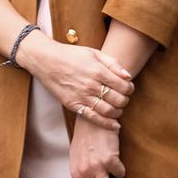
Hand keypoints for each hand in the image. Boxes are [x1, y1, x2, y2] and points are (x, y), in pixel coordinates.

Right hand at [18, 36, 133, 131]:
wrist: (46, 60)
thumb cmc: (71, 55)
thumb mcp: (93, 53)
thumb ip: (112, 63)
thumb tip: (128, 76)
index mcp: (98, 71)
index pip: (124, 86)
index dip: (130, 89)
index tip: (128, 88)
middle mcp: (91, 85)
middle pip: (118, 100)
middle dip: (125, 100)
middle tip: (123, 98)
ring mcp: (82, 96)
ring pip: (108, 111)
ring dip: (118, 112)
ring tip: (117, 108)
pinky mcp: (74, 105)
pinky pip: (94, 118)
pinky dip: (107, 123)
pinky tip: (114, 124)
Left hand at [70, 117, 125, 177]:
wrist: (93, 118)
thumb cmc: (85, 136)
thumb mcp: (77, 156)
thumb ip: (81, 172)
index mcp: (75, 171)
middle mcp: (84, 171)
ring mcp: (97, 167)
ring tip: (113, 176)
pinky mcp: (110, 160)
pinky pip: (120, 174)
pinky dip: (121, 171)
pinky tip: (117, 163)